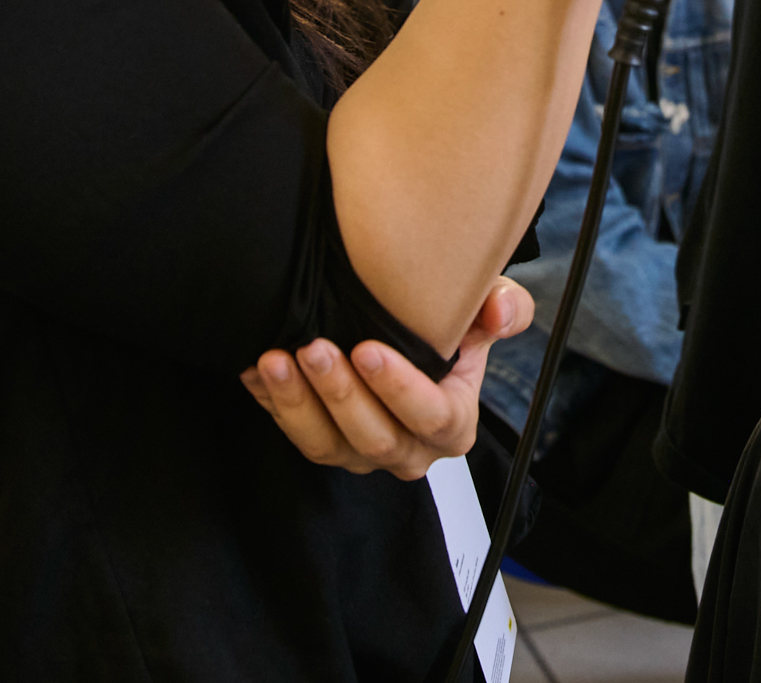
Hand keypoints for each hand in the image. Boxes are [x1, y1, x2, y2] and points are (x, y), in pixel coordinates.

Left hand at [239, 278, 533, 480]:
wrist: (410, 341)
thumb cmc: (450, 331)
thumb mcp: (484, 314)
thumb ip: (505, 308)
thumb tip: (499, 312)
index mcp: (451, 424)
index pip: (431, 417)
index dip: (399, 388)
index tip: (368, 349)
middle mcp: (406, 450)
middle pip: (372, 436)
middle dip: (340, 393)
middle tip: (315, 348)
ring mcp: (359, 453)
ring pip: (325, 446)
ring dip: (297, 403)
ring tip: (277, 360)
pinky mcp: (322, 443)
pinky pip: (292, 433)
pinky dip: (271, 402)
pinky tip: (256, 368)